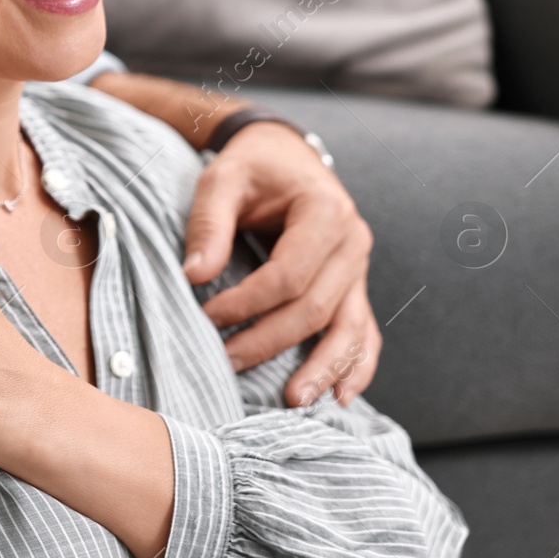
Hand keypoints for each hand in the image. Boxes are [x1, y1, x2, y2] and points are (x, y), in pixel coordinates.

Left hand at [185, 122, 378, 406]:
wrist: (283, 154)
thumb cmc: (250, 167)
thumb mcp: (221, 179)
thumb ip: (208, 224)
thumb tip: (194, 276)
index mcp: (325, 211)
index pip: (288, 275)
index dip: (246, 303)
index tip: (205, 316)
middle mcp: (353, 242)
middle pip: (315, 307)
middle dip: (269, 341)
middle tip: (225, 364)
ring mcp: (359, 267)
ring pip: (349, 328)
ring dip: (323, 368)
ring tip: (294, 403)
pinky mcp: (354, 285)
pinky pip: (363, 330)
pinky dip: (355, 365)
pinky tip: (339, 397)